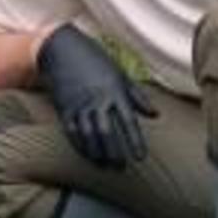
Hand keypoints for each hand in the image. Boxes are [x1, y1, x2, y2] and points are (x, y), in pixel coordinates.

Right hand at [36, 25, 158, 167]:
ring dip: (96, 153)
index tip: (140, 158)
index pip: (128, 122)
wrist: (62, 49)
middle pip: (107, 133)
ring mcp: (79, 105)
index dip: (135, 141)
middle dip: (114, 153)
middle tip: (120, 168)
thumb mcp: (120, 74)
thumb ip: (137, 96)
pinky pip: (72, 131)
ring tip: (104, 165)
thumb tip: (155, 115)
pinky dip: (79, 145)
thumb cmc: (95, 60)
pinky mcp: (64, 107)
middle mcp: (97, 100)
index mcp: (115, 92)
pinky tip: (86, 154)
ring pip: (89, 135)